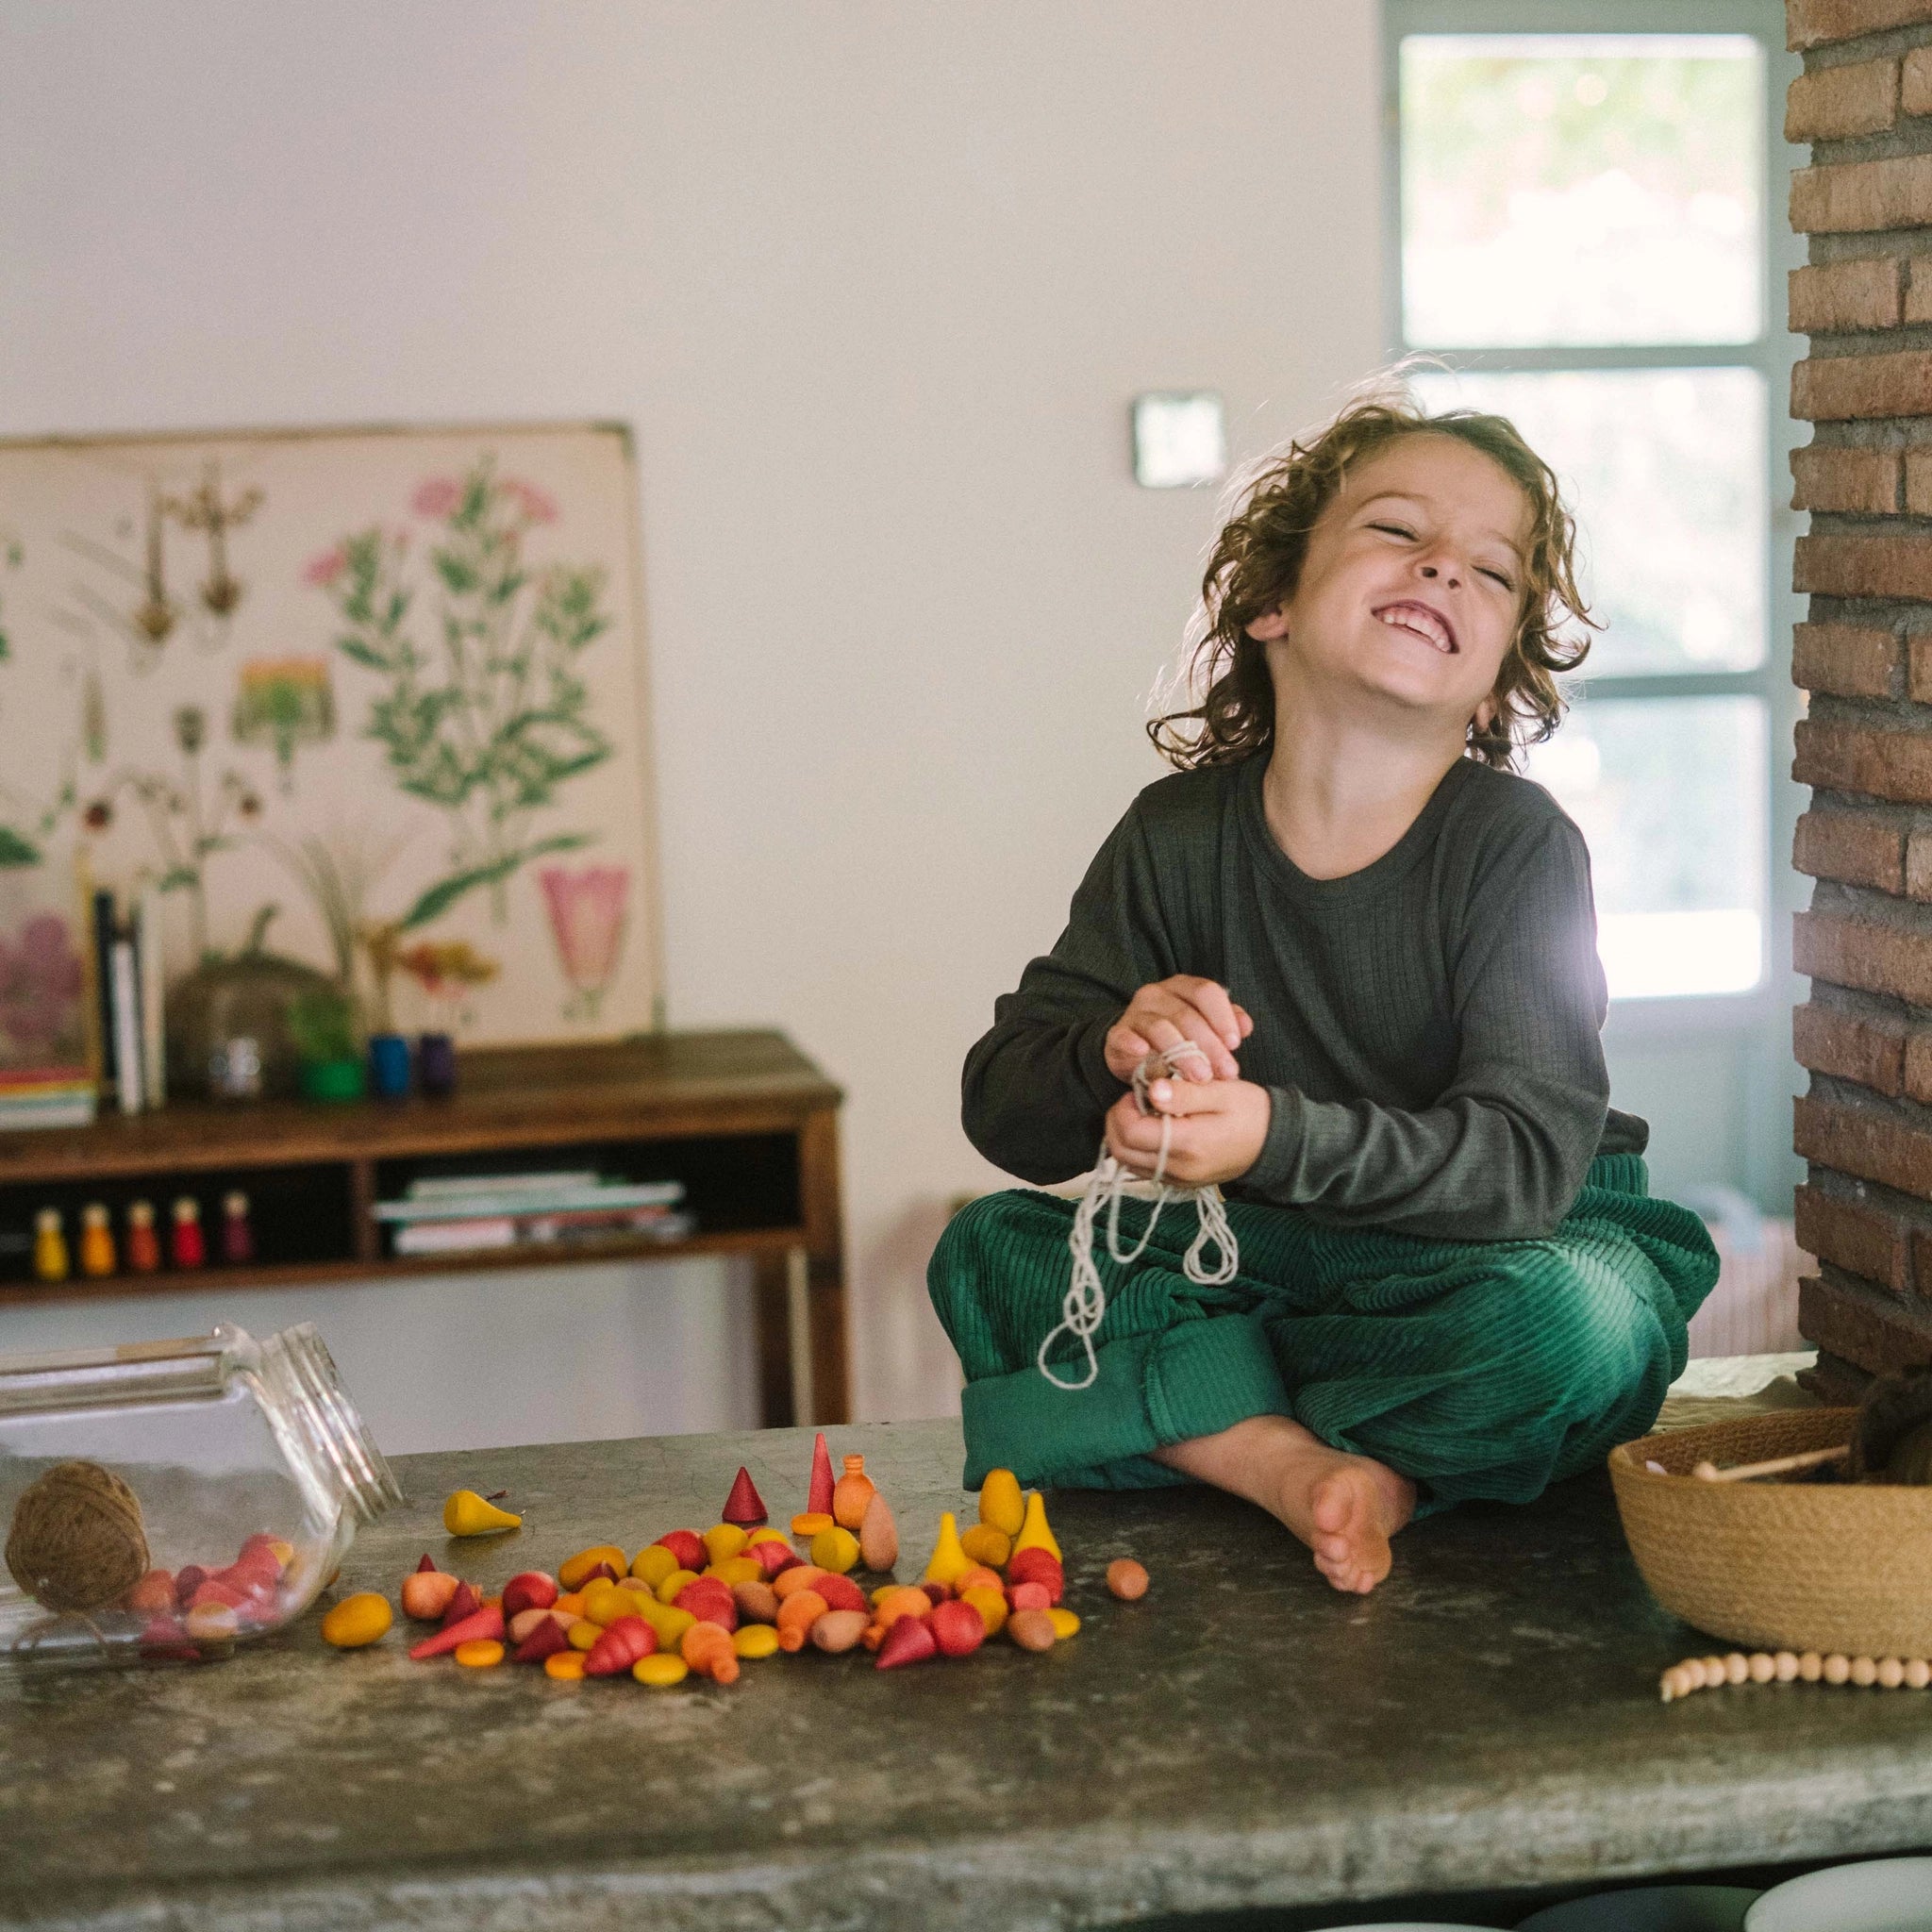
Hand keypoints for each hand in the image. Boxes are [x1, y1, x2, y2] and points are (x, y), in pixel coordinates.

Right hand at [1104, 976, 1252, 1084]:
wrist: (1135, 1051)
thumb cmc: (1178, 1038)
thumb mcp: (1205, 1028)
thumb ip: (1226, 1024)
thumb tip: (1246, 1027)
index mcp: (1182, 986)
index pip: (1206, 992)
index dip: (1222, 1016)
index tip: (1235, 1044)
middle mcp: (1157, 993)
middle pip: (1186, 1015)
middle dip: (1209, 1046)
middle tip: (1224, 1072)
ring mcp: (1135, 1012)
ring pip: (1160, 1028)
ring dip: (1183, 1054)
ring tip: (1199, 1076)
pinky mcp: (1117, 1034)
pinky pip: (1124, 1037)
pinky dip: (1134, 1045)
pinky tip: (1144, 1055)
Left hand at [1105, 1076, 1269, 1187]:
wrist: (1275, 1142)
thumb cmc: (1250, 1111)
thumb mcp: (1221, 1092)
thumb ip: (1184, 1092)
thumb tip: (1151, 1091)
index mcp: (1188, 1144)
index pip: (1130, 1132)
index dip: (1124, 1108)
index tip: (1140, 1090)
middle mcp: (1179, 1169)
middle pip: (1120, 1152)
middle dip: (1117, 1122)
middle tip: (1134, 1100)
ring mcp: (1179, 1180)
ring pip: (1127, 1163)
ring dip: (1124, 1136)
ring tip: (1144, 1113)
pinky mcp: (1181, 1183)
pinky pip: (1143, 1170)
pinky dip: (1136, 1149)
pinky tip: (1153, 1129)